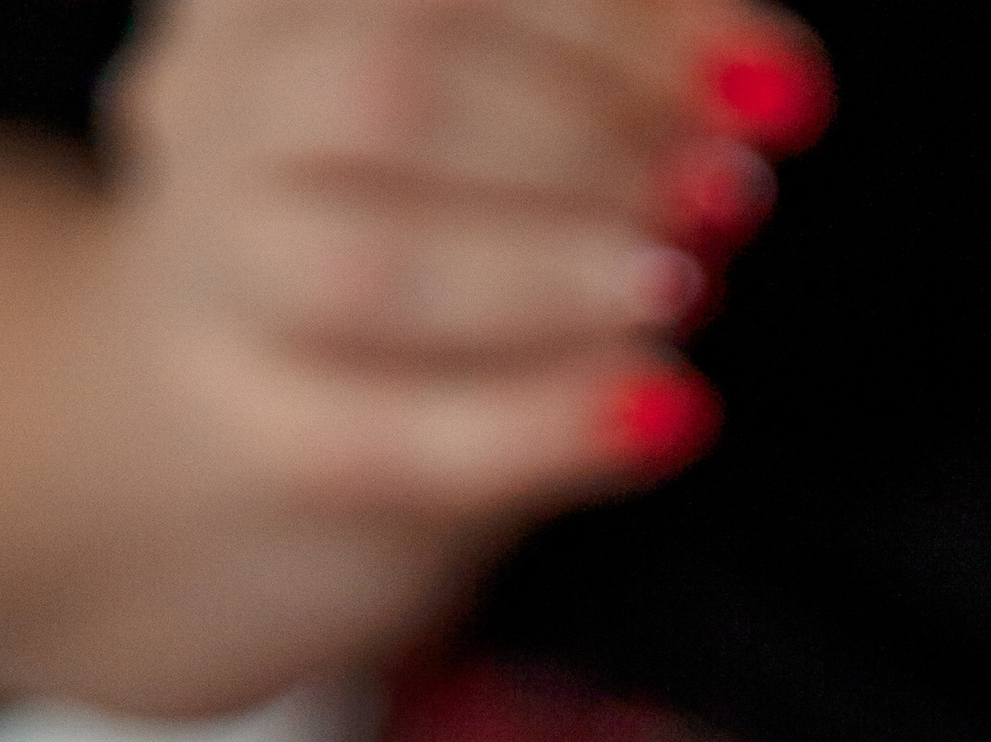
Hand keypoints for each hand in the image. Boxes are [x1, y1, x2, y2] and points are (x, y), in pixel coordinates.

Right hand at [102, 0, 828, 532]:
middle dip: (592, 129)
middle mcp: (221, 113)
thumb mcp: (485, 121)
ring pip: (374, 260)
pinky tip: (666, 413)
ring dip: (554, 266)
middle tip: (729, 192)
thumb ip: (601, 79)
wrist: (225, 437)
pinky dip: (549, 423)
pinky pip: (397, 438)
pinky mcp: (255, 449)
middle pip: (390, 82)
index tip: (772, 84)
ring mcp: (217, 287)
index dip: (623, 19)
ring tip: (685, 284)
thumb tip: (761, 75)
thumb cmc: (401, 244)